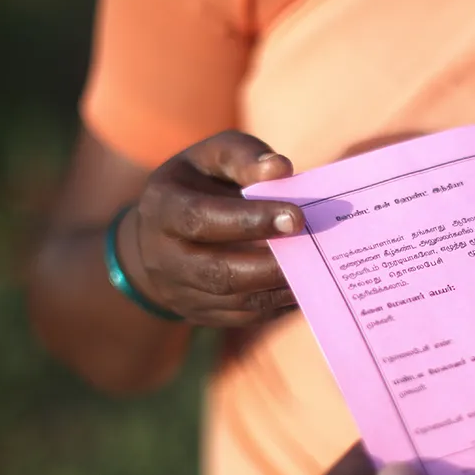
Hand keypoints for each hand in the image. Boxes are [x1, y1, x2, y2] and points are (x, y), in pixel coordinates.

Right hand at [127, 131, 304, 326]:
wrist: (157, 236)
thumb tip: (280, 169)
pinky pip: (244, 317)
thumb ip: (244, 157)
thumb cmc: (196, 183)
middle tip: (314, 250)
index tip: (297, 217)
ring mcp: (180, 292)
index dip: (249, 220)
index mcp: (163, 208)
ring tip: (317, 270)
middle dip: (270, 264)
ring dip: (279, 288)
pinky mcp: (200, 314)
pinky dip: (278, 304)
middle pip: (219, 272)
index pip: (201, 219)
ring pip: (235, 302)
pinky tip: (304, 286)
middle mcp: (164, 257)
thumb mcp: (211, 158)